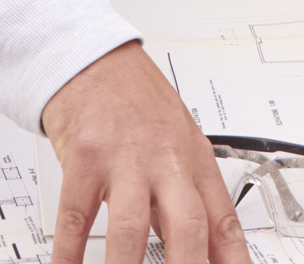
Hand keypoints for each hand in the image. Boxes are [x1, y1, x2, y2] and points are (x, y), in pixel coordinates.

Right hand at [43, 41, 248, 263]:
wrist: (95, 60)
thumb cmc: (139, 101)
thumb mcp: (178, 143)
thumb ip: (188, 198)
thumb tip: (207, 250)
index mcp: (195, 161)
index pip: (224, 221)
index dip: (233, 260)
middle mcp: (165, 161)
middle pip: (188, 225)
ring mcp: (124, 158)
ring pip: (131, 226)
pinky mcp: (84, 156)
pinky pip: (76, 214)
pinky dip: (70, 251)